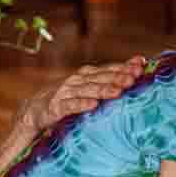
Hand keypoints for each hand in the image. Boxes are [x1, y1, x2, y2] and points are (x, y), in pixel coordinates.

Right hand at [17, 57, 145, 133]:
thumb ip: (108, 84)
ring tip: (118, 91)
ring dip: (103, 89)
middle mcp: (77, 80)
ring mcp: (65, 92)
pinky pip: (69, 105)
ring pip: (87, 89)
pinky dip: (81, 104)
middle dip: (118, 76)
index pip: (108, 68)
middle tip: (133, 78)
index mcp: (87, 75)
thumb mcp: (87, 90)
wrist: (35, 111)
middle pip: (100, 77)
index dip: (124, 66)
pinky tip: (93, 105)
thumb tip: (136, 74)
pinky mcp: (55, 107)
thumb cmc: (68, 100)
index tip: (140, 65)